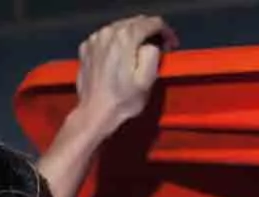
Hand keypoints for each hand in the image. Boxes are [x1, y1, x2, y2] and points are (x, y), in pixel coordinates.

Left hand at [75, 15, 178, 138]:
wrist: (95, 112)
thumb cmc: (123, 101)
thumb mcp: (147, 80)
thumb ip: (153, 54)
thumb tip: (152, 44)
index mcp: (126, 38)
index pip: (151, 23)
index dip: (165, 31)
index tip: (171, 43)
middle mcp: (108, 32)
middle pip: (134, 22)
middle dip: (149, 32)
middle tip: (159, 46)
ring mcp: (95, 39)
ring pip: (119, 28)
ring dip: (132, 36)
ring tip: (139, 51)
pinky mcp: (87, 47)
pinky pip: (106, 37)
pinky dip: (115, 42)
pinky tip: (119, 56)